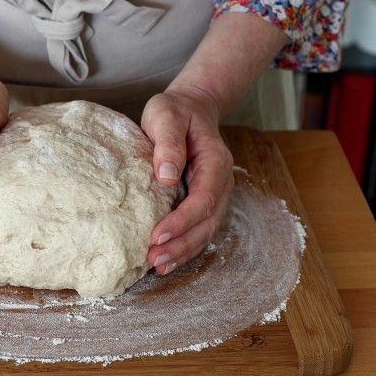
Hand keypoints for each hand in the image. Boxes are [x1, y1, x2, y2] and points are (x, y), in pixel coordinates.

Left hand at [141, 87, 233, 274]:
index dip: (182, 221)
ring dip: (183, 251)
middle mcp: (221, 182)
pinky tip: (166, 260)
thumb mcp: (166, 115)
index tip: (156, 235)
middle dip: (182, 244)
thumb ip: (168, 143)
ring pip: (205, 231)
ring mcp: (215, 194)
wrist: (191, 109)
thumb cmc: (176, 112)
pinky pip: (199, 229)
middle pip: (207, 222)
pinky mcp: (203, 201)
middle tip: (154, 259)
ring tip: (158, 265)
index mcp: (215, 162)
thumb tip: (166, 176)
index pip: (202, 199)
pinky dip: (184, 247)